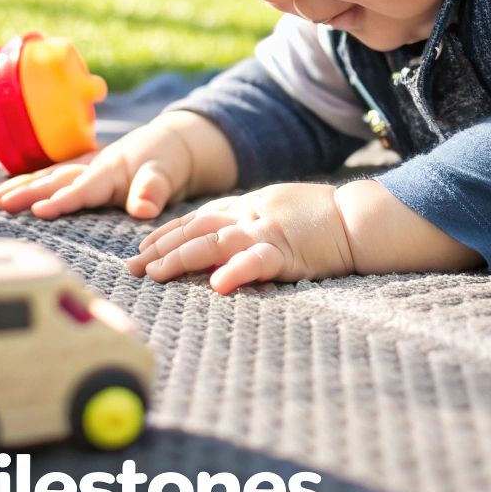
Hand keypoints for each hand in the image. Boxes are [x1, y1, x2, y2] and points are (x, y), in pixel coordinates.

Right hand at [0, 118, 193, 219]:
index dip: (62, 200)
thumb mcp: (166, 175)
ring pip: (48, 175)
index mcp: (110, 172)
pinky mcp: (82, 168)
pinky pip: (52, 174)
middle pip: (55, 180)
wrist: (171, 143)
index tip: (38, 210)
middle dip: (27, 191)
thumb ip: (153, 191)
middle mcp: (92, 167)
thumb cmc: (167, 163)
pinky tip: (9, 190)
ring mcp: (84, 166)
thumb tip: (144, 211)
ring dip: (21, 185)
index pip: (82, 189)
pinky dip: (30, 180)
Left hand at [123, 182, 356, 293]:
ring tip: (154, 274)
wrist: (358, 218)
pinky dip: (235, 272)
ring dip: (180, 258)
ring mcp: (266, 232)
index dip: (167, 232)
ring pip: (213, 242)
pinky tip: (216, 285)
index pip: (198, 217)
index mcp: (248, 206)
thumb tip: (223, 239)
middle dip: (160, 248)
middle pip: (195, 228)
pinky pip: (256, 261)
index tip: (142, 248)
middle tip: (132, 268)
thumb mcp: (278, 209)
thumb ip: (250, 220)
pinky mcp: (287, 252)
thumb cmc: (323, 218)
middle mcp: (250, 216)